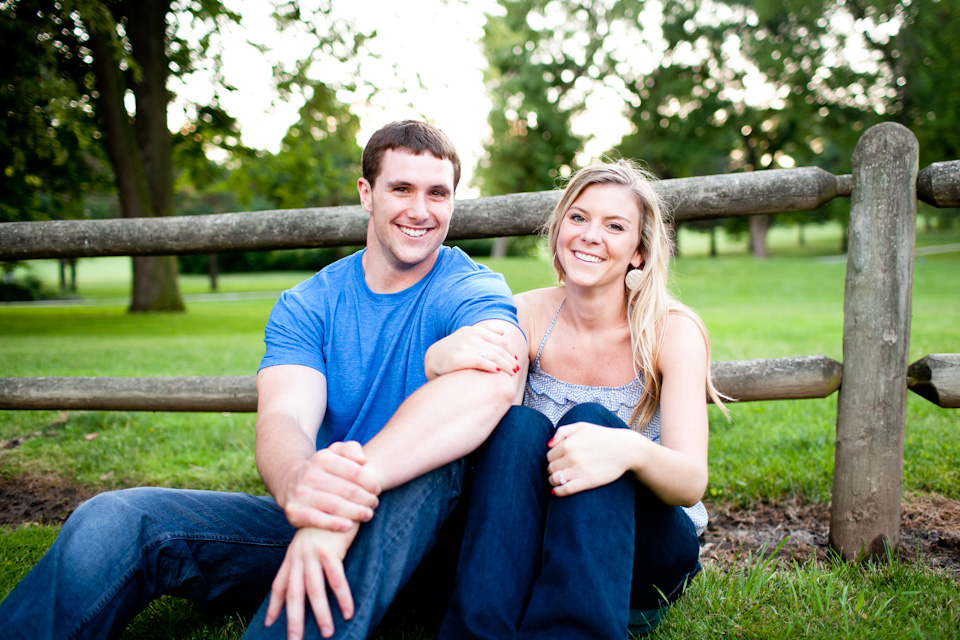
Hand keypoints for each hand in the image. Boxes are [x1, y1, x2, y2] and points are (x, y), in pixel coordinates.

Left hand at [265, 524, 358, 639]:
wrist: (340, 493)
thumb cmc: (331, 516)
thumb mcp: (314, 537)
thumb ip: (308, 555)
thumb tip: (309, 573)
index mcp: (293, 554)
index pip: (279, 584)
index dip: (274, 605)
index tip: (269, 623)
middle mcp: (299, 555)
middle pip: (293, 594)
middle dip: (293, 620)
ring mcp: (313, 553)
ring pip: (314, 591)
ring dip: (321, 614)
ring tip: (327, 633)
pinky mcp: (331, 550)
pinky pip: (336, 579)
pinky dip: (342, 598)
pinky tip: (348, 611)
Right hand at [283, 441, 381, 530]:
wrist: (291, 483)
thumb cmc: (323, 469)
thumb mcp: (335, 453)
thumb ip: (350, 449)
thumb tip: (362, 460)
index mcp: (322, 458)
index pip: (354, 471)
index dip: (369, 482)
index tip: (378, 489)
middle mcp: (309, 475)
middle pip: (347, 490)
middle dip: (366, 498)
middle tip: (375, 504)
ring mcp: (300, 494)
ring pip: (335, 505)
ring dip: (356, 512)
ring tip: (368, 515)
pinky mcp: (295, 511)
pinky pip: (317, 520)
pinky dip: (335, 524)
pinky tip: (349, 526)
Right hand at [424, 324, 520, 379]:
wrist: (431, 361)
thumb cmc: (452, 352)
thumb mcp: (466, 338)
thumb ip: (485, 333)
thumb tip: (503, 331)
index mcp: (474, 330)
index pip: (499, 339)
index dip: (510, 350)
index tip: (516, 360)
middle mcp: (470, 336)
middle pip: (498, 348)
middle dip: (509, 359)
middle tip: (517, 370)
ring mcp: (463, 346)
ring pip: (493, 355)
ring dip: (505, 364)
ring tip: (512, 373)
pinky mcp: (458, 357)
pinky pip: (480, 361)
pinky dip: (491, 366)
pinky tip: (497, 372)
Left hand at [546, 422, 640, 496]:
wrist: (625, 449)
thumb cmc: (603, 437)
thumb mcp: (582, 426)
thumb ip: (563, 431)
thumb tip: (549, 444)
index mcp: (568, 444)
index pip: (549, 456)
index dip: (553, 459)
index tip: (558, 461)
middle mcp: (571, 457)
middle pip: (551, 467)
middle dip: (553, 469)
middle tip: (559, 470)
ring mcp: (579, 470)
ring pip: (555, 479)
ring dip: (553, 480)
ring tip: (558, 480)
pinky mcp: (587, 481)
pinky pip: (566, 489)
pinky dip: (558, 491)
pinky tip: (557, 491)